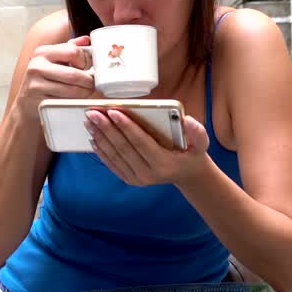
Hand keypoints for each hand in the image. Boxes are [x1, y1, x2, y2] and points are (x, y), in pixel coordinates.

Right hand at [14, 35, 94, 119]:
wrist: (26, 103)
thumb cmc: (43, 79)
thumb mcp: (53, 60)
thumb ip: (69, 48)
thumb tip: (86, 40)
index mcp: (42, 52)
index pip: (73, 51)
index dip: (85, 60)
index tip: (87, 67)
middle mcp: (37, 66)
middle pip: (74, 74)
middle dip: (89, 81)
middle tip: (93, 84)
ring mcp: (36, 85)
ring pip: (72, 90)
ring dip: (85, 92)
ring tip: (87, 91)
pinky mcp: (39, 102)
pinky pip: (66, 103)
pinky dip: (76, 102)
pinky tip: (77, 100)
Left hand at [85, 108, 210, 186]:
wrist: (187, 175)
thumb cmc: (192, 154)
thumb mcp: (201, 144)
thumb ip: (197, 132)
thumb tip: (187, 120)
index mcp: (164, 164)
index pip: (141, 142)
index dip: (126, 127)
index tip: (113, 112)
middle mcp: (148, 174)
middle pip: (123, 148)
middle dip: (106, 129)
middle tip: (93, 113)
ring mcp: (137, 179)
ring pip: (114, 155)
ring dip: (100, 137)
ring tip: (89, 121)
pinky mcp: (130, 179)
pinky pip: (112, 164)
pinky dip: (101, 150)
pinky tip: (93, 137)